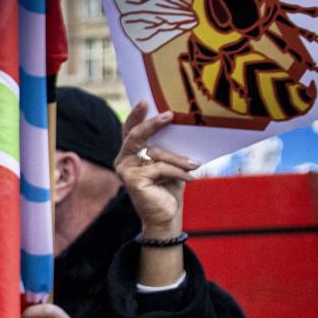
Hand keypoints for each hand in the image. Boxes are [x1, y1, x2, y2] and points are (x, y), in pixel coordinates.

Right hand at [115, 107, 198, 239]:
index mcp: (130, 153)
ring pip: (154, 153)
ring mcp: (125, 170)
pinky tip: (190, 178)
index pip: (130, 130)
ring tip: (194, 165)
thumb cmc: (169, 187)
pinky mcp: (132, 180)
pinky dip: (178, 172)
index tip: (146, 101)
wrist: (166, 216)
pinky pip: (159, 168)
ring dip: (178, 158)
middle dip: (153, 124)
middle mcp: (123, 159)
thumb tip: (180, 126)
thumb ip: (166, 147)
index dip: (136, 115)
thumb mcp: (169, 163)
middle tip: (169, 115)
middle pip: (136, 135)